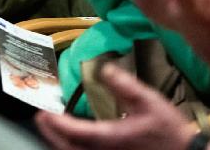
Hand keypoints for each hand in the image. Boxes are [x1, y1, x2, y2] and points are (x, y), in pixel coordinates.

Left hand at [36, 64, 197, 149]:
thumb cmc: (169, 131)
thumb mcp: (148, 101)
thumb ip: (124, 84)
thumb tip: (102, 68)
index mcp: (111, 139)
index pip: (75, 132)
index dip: (57, 123)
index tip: (43, 112)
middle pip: (70, 149)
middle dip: (52, 134)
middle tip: (40, 118)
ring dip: (61, 143)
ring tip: (52, 128)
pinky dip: (74, 149)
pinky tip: (73, 141)